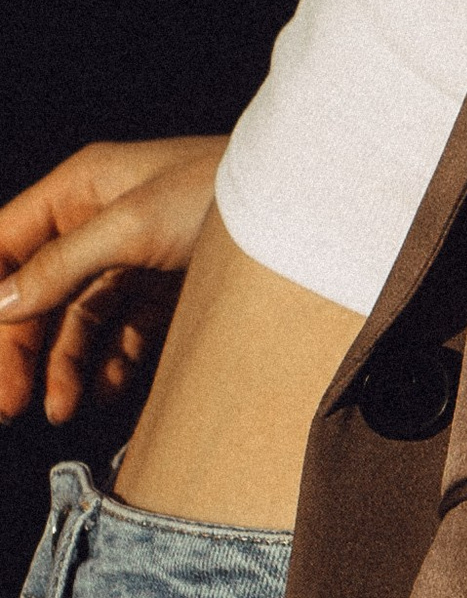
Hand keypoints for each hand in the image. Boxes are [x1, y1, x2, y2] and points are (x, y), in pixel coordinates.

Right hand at [0, 138, 226, 427]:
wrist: (306, 206)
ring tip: (63, 409)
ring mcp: (134, 257)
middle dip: (21, 347)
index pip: (6, 241)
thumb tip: (1, 304)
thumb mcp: (134, 225)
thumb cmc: (222, 191)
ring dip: (63, 366)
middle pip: (37, 291)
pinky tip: (103, 393)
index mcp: (82, 188)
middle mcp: (100, 221)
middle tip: (12, 403)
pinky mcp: (166, 289)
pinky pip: (122, 335)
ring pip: (78, 320)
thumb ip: (62, 264)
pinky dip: (108, 366)